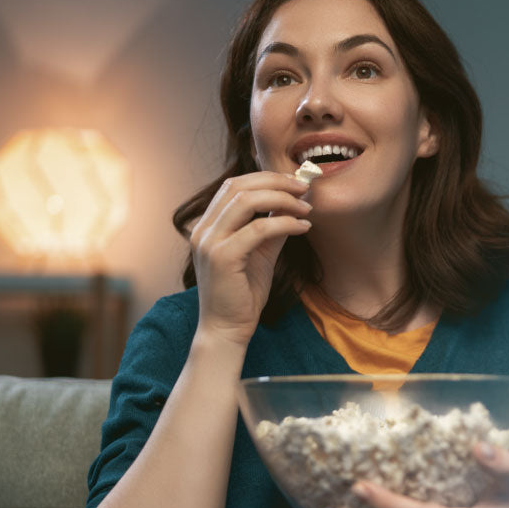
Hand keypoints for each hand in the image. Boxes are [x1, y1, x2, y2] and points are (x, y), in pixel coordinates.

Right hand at [190, 172, 311, 345]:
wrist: (227, 329)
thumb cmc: (242, 295)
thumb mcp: (260, 254)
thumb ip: (271, 229)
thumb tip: (293, 205)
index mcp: (208, 226)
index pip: (234, 186)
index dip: (266, 178)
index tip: (294, 183)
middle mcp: (203, 229)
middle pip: (238, 186)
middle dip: (275, 181)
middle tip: (304, 187)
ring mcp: (209, 242)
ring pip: (246, 201)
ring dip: (282, 198)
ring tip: (306, 206)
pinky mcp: (222, 257)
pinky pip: (258, 229)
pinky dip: (285, 223)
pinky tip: (303, 227)